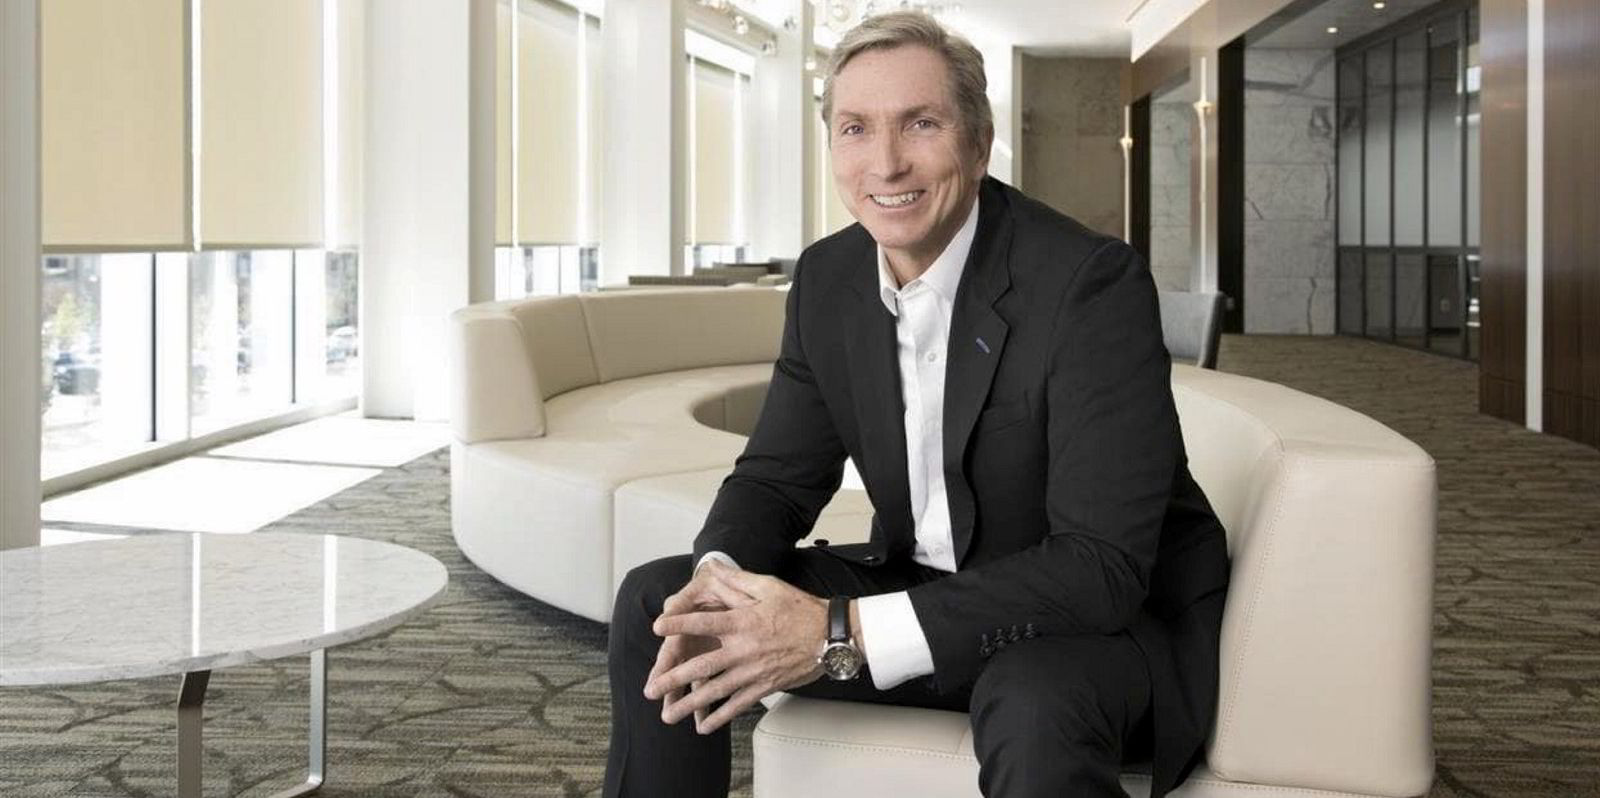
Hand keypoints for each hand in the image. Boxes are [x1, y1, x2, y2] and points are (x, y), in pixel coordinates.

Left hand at [644, 568, 829, 734]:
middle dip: (673, 679)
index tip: (657, 627)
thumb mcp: (770, 586)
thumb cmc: (801, 609)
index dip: (678, 623)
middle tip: (651, 689)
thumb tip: (713, 566)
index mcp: (743, 622)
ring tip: (668, 715)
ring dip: (689, 704)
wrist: (831, 636)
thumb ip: (737, 579)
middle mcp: (744, 649)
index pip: (704, 622)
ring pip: (715, 691)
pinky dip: (719, 717)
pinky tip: (703, 725)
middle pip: (702, 665)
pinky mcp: (764, 686)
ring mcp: (753, 672)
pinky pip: (738, 705)